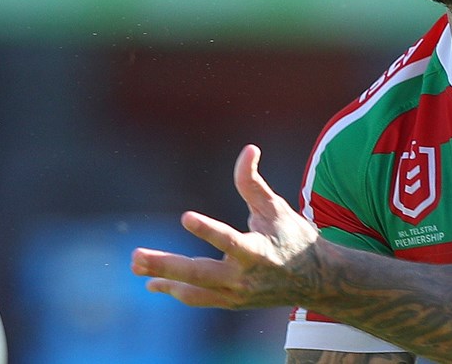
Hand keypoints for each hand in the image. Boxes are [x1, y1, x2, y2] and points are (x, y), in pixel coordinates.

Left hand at [130, 144, 322, 308]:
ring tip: (135, 265)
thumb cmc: (294, 238)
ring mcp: (236, 294)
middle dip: (166, 265)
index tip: (185, 216)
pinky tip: (151, 282)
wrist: (317, 281)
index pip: (229, 241)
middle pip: (199, 273)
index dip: (208, 230)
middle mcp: (245, 278)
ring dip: (164, 277)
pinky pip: (198, 299)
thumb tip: (248, 148)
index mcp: (259, 252)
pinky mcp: (231, 302)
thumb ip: (254, 183)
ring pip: (194, 290)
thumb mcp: (277, 208)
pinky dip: (175, 290)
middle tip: (136, 255)